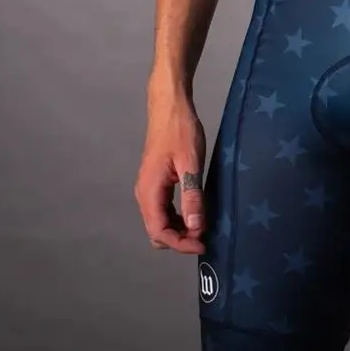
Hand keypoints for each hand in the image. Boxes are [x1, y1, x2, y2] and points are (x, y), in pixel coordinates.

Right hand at [134, 82, 206, 254]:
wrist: (169, 107)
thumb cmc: (180, 131)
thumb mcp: (191, 163)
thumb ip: (192, 195)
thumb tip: (196, 228)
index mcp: (149, 191)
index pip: (159, 231)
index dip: (180, 243)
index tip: (203, 244)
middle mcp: (144, 194)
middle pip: (157, 230)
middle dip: (179, 239)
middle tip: (205, 236)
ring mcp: (149, 188)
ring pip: (159, 221)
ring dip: (179, 229)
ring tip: (203, 226)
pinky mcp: (156, 182)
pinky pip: (163, 209)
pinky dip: (177, 217)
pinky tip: (195, 212)